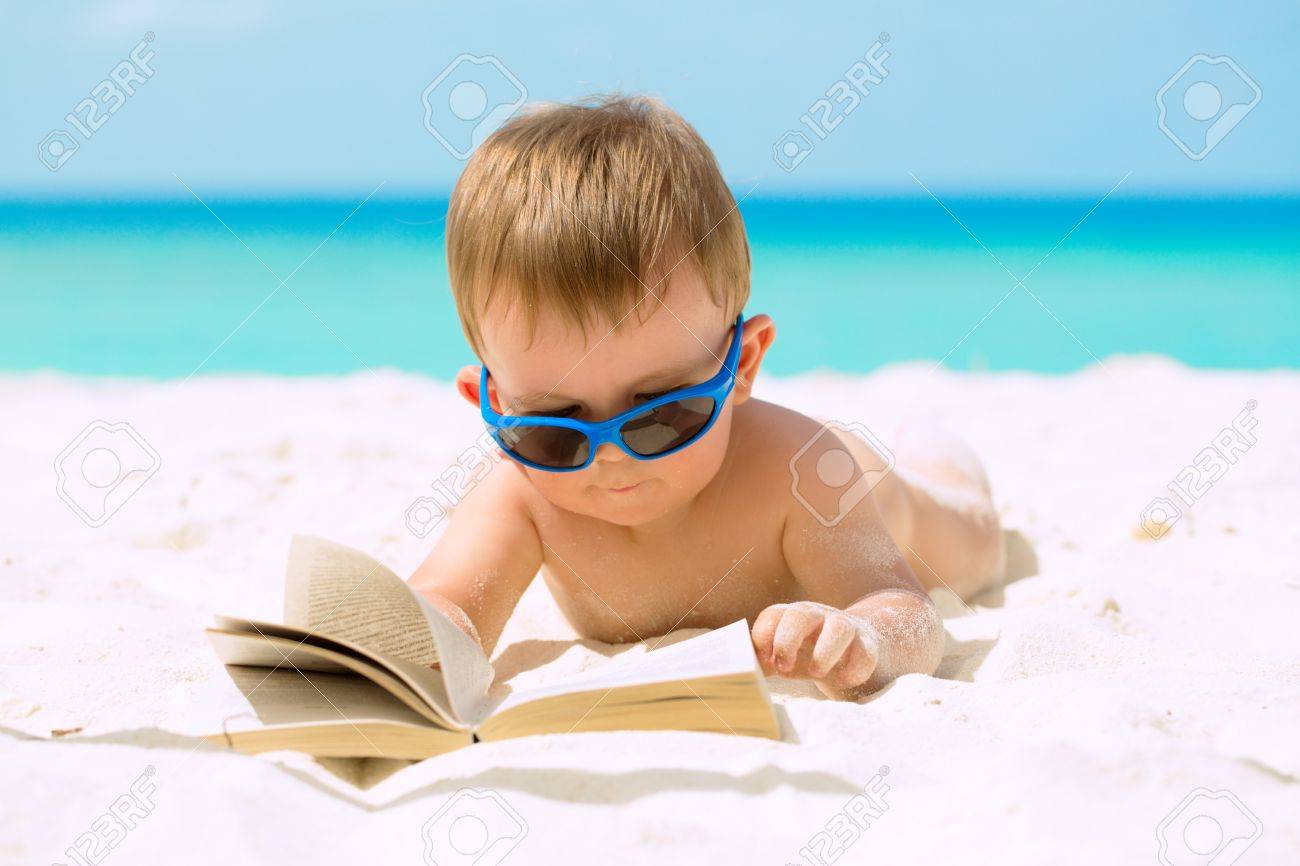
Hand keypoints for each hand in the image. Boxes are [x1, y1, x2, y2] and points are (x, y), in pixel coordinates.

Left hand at [751, 602, 877, 697]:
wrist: (854, 645)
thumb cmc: (810, 651)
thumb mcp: (785, 653)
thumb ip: (763, 659)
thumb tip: (745, 671)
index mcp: (792, 616)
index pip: (773, 615)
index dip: (764, 636)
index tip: (764, 662)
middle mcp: (818, 616)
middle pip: (800, 614)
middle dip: (787, 640)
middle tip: (783, 668)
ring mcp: (844, 627)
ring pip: (839, 627)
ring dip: (825, 651)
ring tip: (816, 674)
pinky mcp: (867, 644)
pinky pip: (865, 652)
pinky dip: (855, 669)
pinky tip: (843, 681)